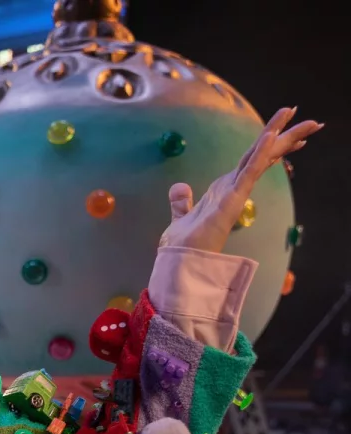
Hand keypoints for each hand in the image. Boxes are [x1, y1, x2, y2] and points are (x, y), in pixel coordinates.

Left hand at [159, 107, 321, 253]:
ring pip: (261, 159)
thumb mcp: (181, 216)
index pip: (249, 163)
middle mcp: (234, 189)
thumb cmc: (184, 244)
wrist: (180, 260)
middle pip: (262, 157)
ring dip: (280, 138)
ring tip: (301, 118)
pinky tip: (270, 136)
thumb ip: (182, 202)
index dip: (266, 147)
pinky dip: (259, 154)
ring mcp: (235, 193)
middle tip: (308, 120)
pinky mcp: (232, 199)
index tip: (282, 132)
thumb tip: (180, 187)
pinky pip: (248, 171)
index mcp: (224, 190)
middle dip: (285, 137)